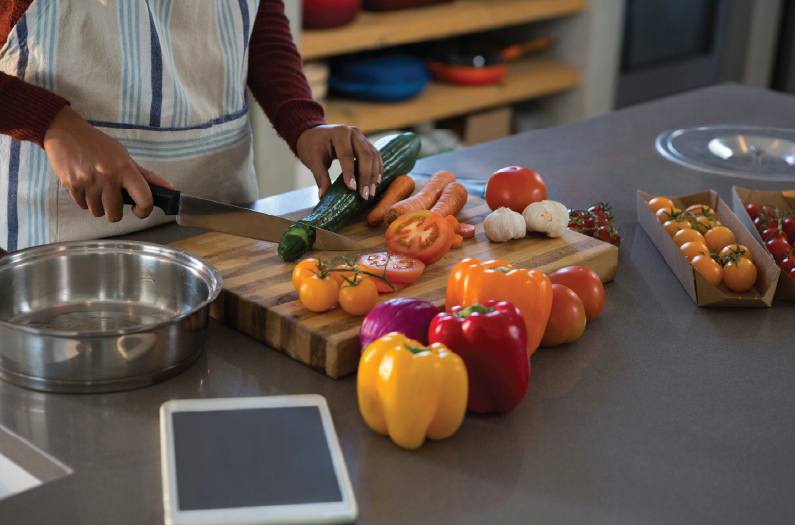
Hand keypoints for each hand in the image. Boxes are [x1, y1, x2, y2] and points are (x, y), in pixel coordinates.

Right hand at [43, 105, 173, 221]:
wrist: (66, 132)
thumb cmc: (98, 145)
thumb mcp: (125, 156)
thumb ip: (146, 176)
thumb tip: (169, 189)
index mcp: (126, 169)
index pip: (144, 200)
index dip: (144, 211)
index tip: (138, 210)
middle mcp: (108, 177)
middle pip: (115, 214)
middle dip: (114, 211)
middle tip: (111, 198)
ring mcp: (89, 182)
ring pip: (98, 212)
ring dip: (98, 205)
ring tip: (96, 188)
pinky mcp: (72, 185)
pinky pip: (82, 206)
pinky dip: (85, 200)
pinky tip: (85, 185)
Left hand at [296, 124, 383, 199]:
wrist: (314, 133)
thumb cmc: (312, 145)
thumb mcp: (313, 161)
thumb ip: (320, 177)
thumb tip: (323, 196)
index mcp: (339, 133)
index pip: (347, 155)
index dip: (350, 173)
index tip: (352, 189)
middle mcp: (353, 132)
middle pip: (365, 155)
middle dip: (366, 177)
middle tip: (365, 195)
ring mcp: (362, 137)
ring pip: (373, 156)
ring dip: (374, 176)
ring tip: (371, 193)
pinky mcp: (366, 143)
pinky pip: (376, 157)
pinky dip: (377, 170)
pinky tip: (375, 183)